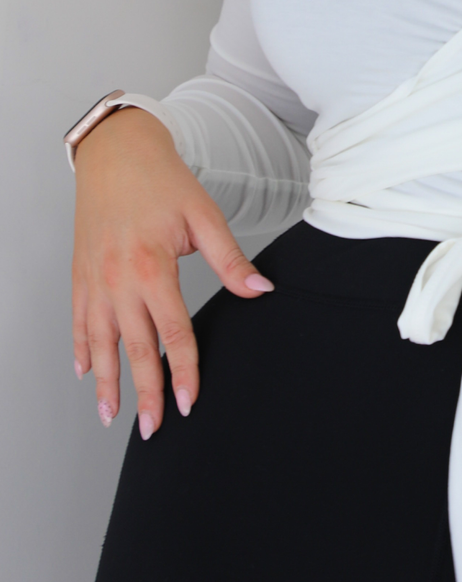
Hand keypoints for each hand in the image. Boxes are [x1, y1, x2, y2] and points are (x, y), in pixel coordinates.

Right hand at [71, 107, 273, 438]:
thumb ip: (230, 260)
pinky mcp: (80, 275)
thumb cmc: (162, 182)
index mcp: (152, 267)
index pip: (172, 332)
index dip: (183, 370)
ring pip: (99, 342)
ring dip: (105, 381)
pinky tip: (84, 372)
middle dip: (145, 392)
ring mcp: (94, 280)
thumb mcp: (204, 217)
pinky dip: (81, 349)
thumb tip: (262, 290)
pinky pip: (78, 321)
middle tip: (152, 429)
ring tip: (111, 414)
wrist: (116, 153)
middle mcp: (117, 279)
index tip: (189, 402)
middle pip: (134, 348)